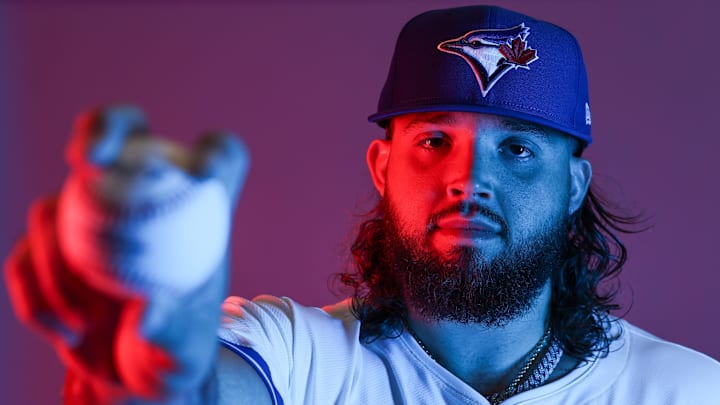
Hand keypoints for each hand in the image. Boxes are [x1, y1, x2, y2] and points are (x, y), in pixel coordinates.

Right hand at [4, 105, 248, 401]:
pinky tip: (64, 330)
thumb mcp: (185, 352)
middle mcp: (142, 198)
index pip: (218, 157)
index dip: (213, 152)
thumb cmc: (174, 350)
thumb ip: (174, 331)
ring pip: (56, 205)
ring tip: (85, 321)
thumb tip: (148, 315)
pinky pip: (26, 255)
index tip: (203, 175)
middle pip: (126, 132)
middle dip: (102, 128)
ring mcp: (91, 216)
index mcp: (196, 210)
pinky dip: (37, 292)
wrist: (131, 372)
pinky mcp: (50, 247)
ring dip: (58, 263)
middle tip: (88, 159)